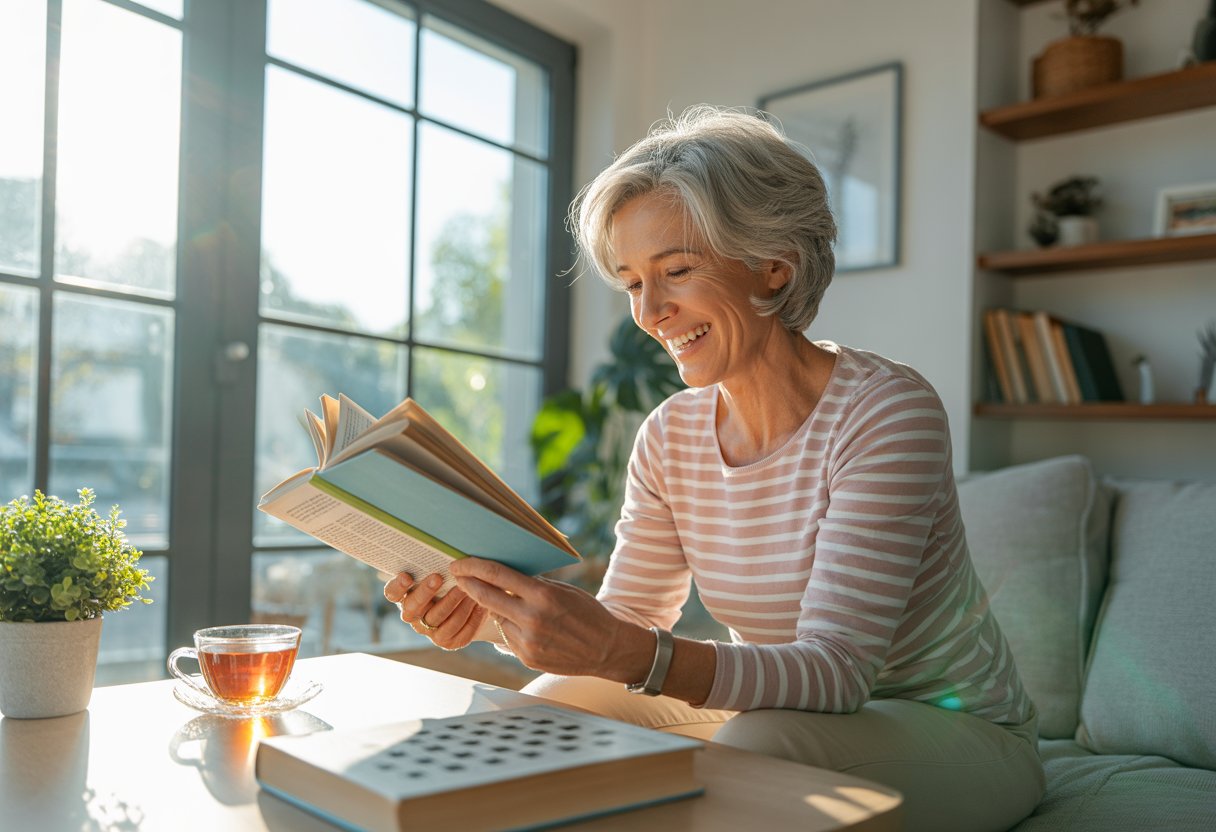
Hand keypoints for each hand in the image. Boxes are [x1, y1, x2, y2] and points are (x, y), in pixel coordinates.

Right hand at [382, 572, 487, 650]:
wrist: (466, 604)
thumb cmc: (449, 581)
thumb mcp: (439, 572)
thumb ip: (434, 566)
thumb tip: (443, 554)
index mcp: (405, 596)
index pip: (392, 593)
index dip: (397, 587)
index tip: (406, 576)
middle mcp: (413, 616)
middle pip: (413, 608)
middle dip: (426, 592)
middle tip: (438, 577)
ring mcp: (429, 631)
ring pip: (438, 619)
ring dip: (453, 602)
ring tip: (466, 588)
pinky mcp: (446, 641)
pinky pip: (458, 632)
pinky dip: (470, 617)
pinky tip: (480, 604)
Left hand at [449, 558, 646, 680]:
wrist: (606, 649)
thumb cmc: (587, 613)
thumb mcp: (564, 590)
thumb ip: (534, 584)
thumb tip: (503, 575)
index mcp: (543, 595)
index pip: (498, 576)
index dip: (474, 567)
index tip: (460, 563)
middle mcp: (533, 619)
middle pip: (486, 597)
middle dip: (468, 584)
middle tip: (458, 576)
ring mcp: (528, 641)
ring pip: (497, 618)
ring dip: (494, 608)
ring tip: (503, 601)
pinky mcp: (527, 658)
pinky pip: (507, 637)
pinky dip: (509, 627)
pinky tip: (521, 623)